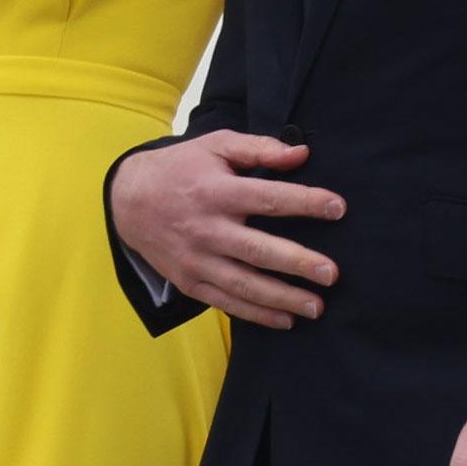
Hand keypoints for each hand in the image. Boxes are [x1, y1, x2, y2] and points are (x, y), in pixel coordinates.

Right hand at [108, 132, 344, 327]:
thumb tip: (300, 154)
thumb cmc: (181, 169)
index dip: (304, 201)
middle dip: (297, 263)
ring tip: (317, 307)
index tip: (338, 207)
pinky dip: (256, 314)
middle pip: (257, 249)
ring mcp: (197, 260)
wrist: (128, 201)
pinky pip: (226, 303)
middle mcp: (206, 228)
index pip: (267, 197)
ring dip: (282, 298)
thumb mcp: (215, 146)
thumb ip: (259, 148)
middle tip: (332, 274)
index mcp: (216, 191)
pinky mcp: (190, 282)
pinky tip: (286, 319)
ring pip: (244, 284)